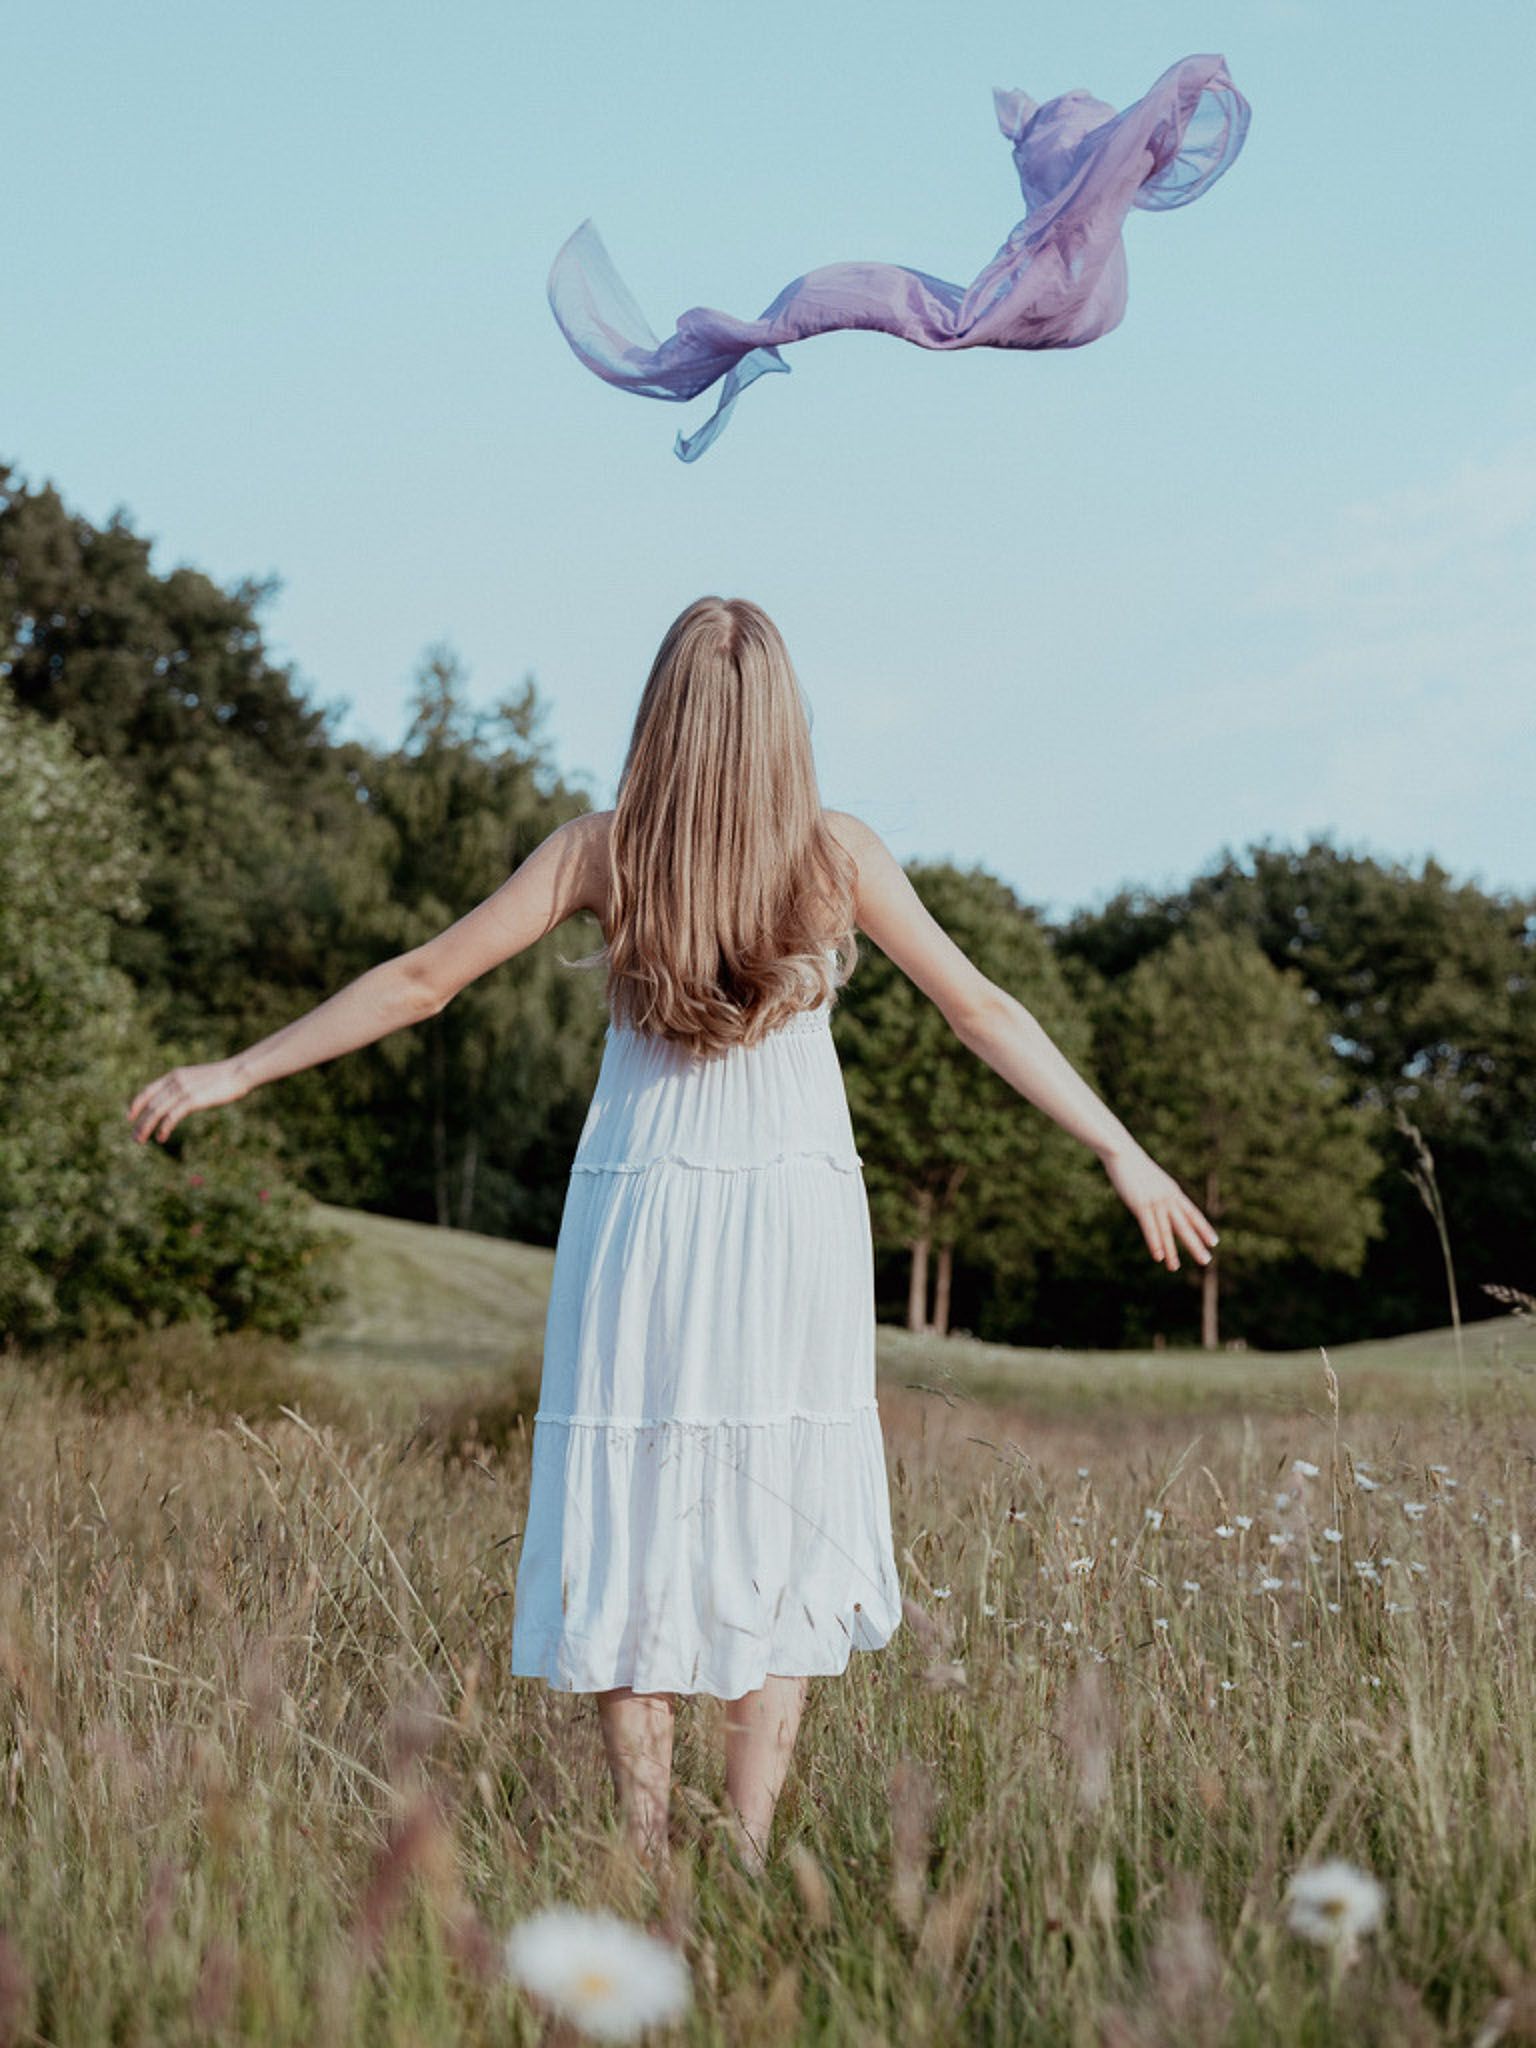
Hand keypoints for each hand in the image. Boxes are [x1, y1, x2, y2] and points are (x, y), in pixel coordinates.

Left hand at [126, 1058, 250, 1145]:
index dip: (137, 1104)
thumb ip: (187, 1086)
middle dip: (140, 1122)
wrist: (239, 1072)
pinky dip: (164, 1128)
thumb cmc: (224, 1077)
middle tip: (135, 1137)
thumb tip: (182, 1098)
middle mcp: (175, 1081)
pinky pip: (172, 1116)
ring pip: (156, 1112)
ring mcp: (183, 1090)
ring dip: (146, 1127)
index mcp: (175, 1075)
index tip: (130, 1117)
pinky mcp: (192, 1100)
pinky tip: (161, 1138)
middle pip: (150, 1104)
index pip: (148, 1090)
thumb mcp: (199, 1078)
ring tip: (141, 1140)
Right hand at [1101, 1145, 1218, 1270]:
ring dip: (1172, 1251)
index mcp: (1173, 1191)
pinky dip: (1154, 1242)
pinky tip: (1158, 1257)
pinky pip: (1150, 1227)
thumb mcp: (1151, 1179)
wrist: (1122, 1152)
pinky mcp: (1140, 1204)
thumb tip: (1159, 1200)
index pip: (1193, 1213)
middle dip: (1196, 1244)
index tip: (1214, 1242)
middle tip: (1206, 1261)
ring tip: (1175, 1268)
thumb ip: (1157, 1191)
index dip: (1204, 1228)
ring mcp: (1155, 1201)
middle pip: (1185, 1226)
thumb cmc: (1134, 1164)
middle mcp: (1168, 1198)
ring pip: (1167, 1231)